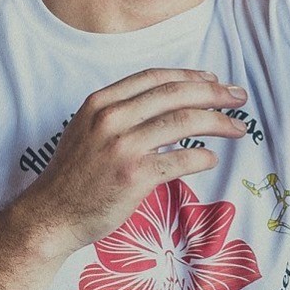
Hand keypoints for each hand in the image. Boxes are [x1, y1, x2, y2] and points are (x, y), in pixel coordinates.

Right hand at [20, 68, 247, 254]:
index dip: (189, 75)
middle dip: (214, 93)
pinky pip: (180, 160)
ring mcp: (122, 147)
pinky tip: (212, 158)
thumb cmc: (73, 175)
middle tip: (238, 97)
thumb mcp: (87, 129)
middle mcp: (111, 119)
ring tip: (237, 128)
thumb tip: (166, 103)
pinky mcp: (133, 177)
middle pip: (175, 94)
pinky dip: (202, 157)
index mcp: (100, 103)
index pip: (155, 77)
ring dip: (218, 122)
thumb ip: (120, 112)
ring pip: (184, 123)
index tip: (213, 80)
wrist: (51, 214)